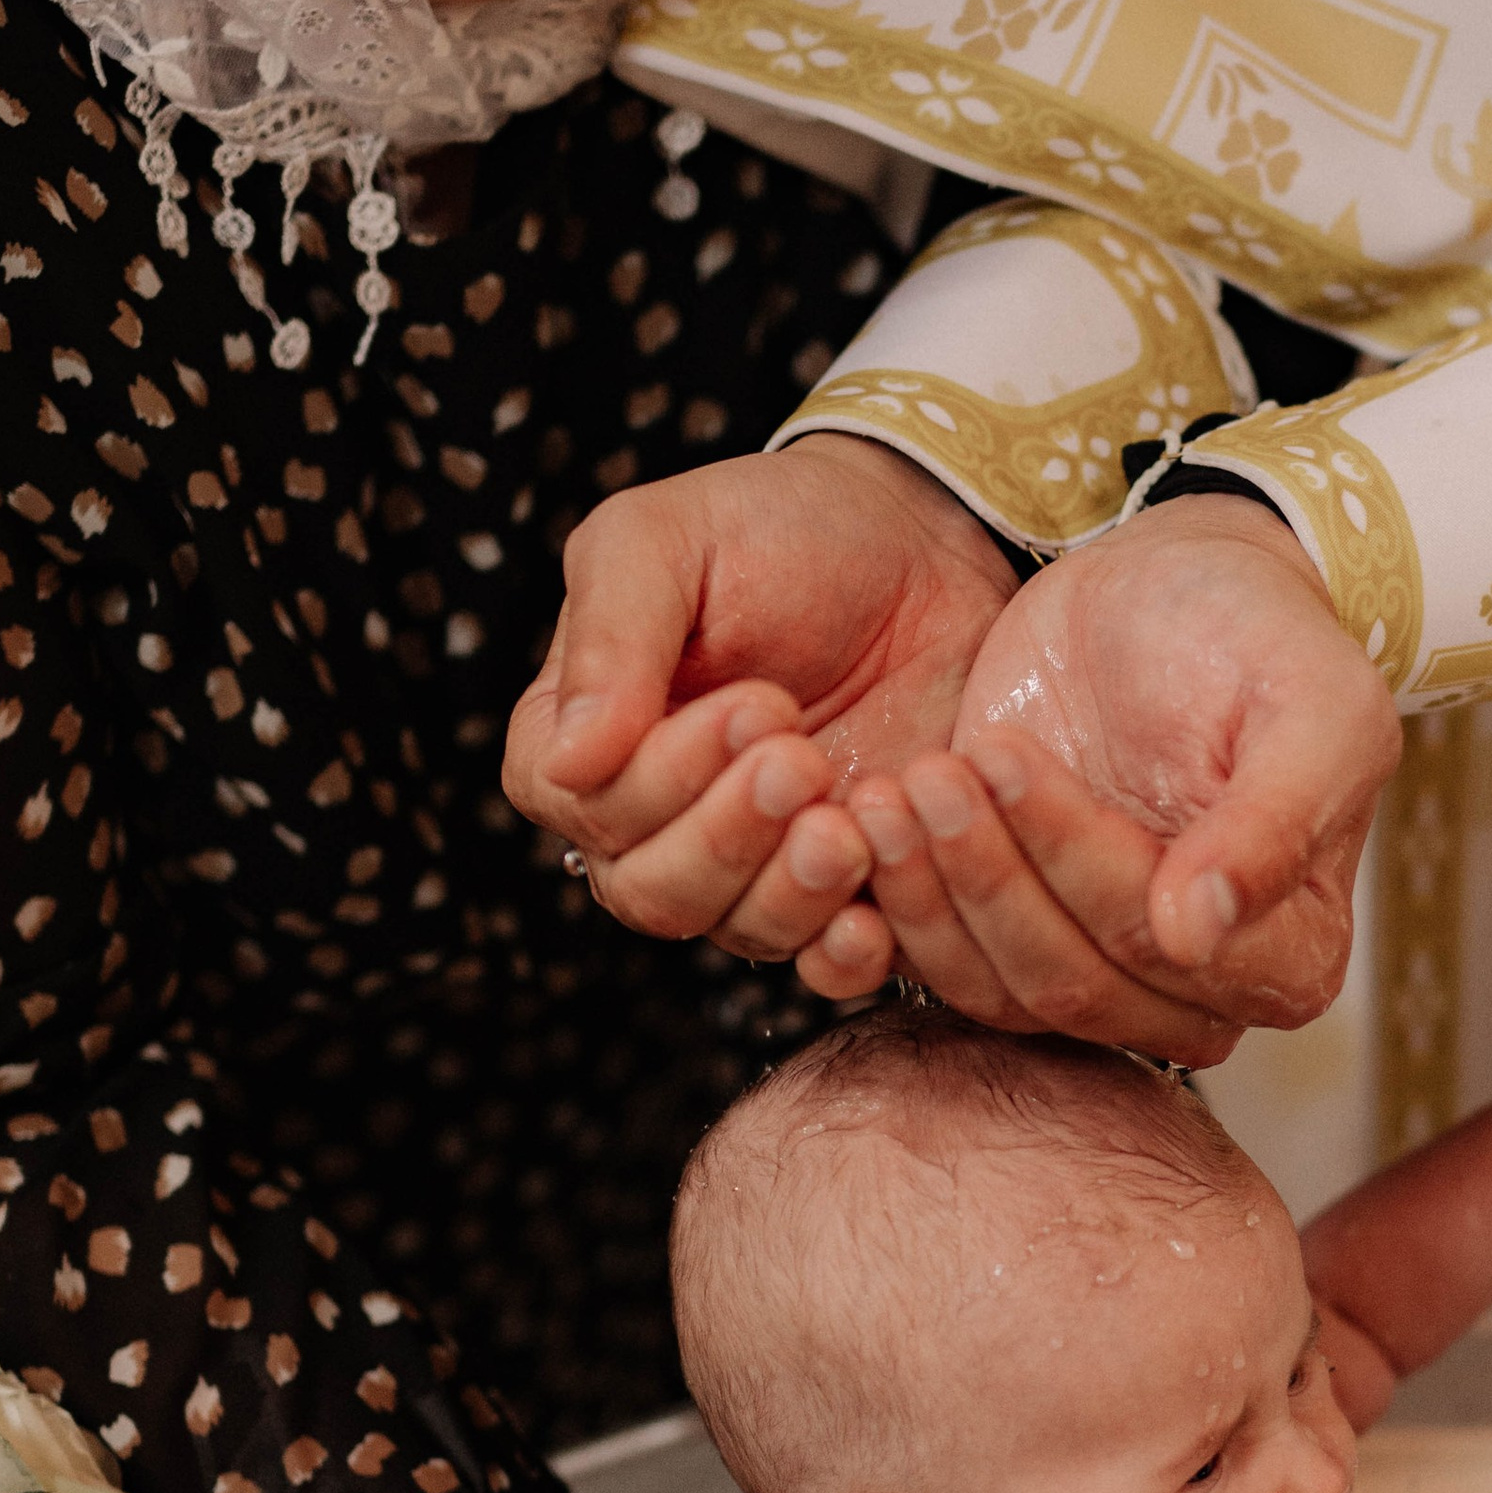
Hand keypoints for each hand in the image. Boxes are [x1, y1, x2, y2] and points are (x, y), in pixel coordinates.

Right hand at [501, 438, 1015, 981]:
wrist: (920, 543)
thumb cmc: (776, 528)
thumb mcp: (670, 539)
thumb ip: (612, 635)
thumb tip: (570, 761)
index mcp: (586, 738)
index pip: (580, 805)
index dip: (657, 779)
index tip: (755, 704)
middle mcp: (655, 821)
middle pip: (651, 890)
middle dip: (727, 835)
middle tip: (802, 756)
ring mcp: (750, 865)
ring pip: (734, 931)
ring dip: (789, 891)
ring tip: (850, 817)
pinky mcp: (840, 891)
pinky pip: (820, 964)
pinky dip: (842, 953)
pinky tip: (873, 914)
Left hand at [835, 498, 1400, 1062]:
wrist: (1170, 592)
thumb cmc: (1256, 633)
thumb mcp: (1314, 703)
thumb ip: (1274, 821)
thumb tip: (1198, 932)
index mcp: (1290, 957)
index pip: (1161, 948)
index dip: (1077, 859)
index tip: (1007, 760)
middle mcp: (1196, 993)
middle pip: (1073, 982)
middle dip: (990, 875)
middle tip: (933, 773)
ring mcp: (1100, 978)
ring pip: (997, 989)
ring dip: (930, 894)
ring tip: (888, 792)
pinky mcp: (1013, 941)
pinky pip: (942, 968)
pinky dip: (895, 904)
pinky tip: (868, 820)